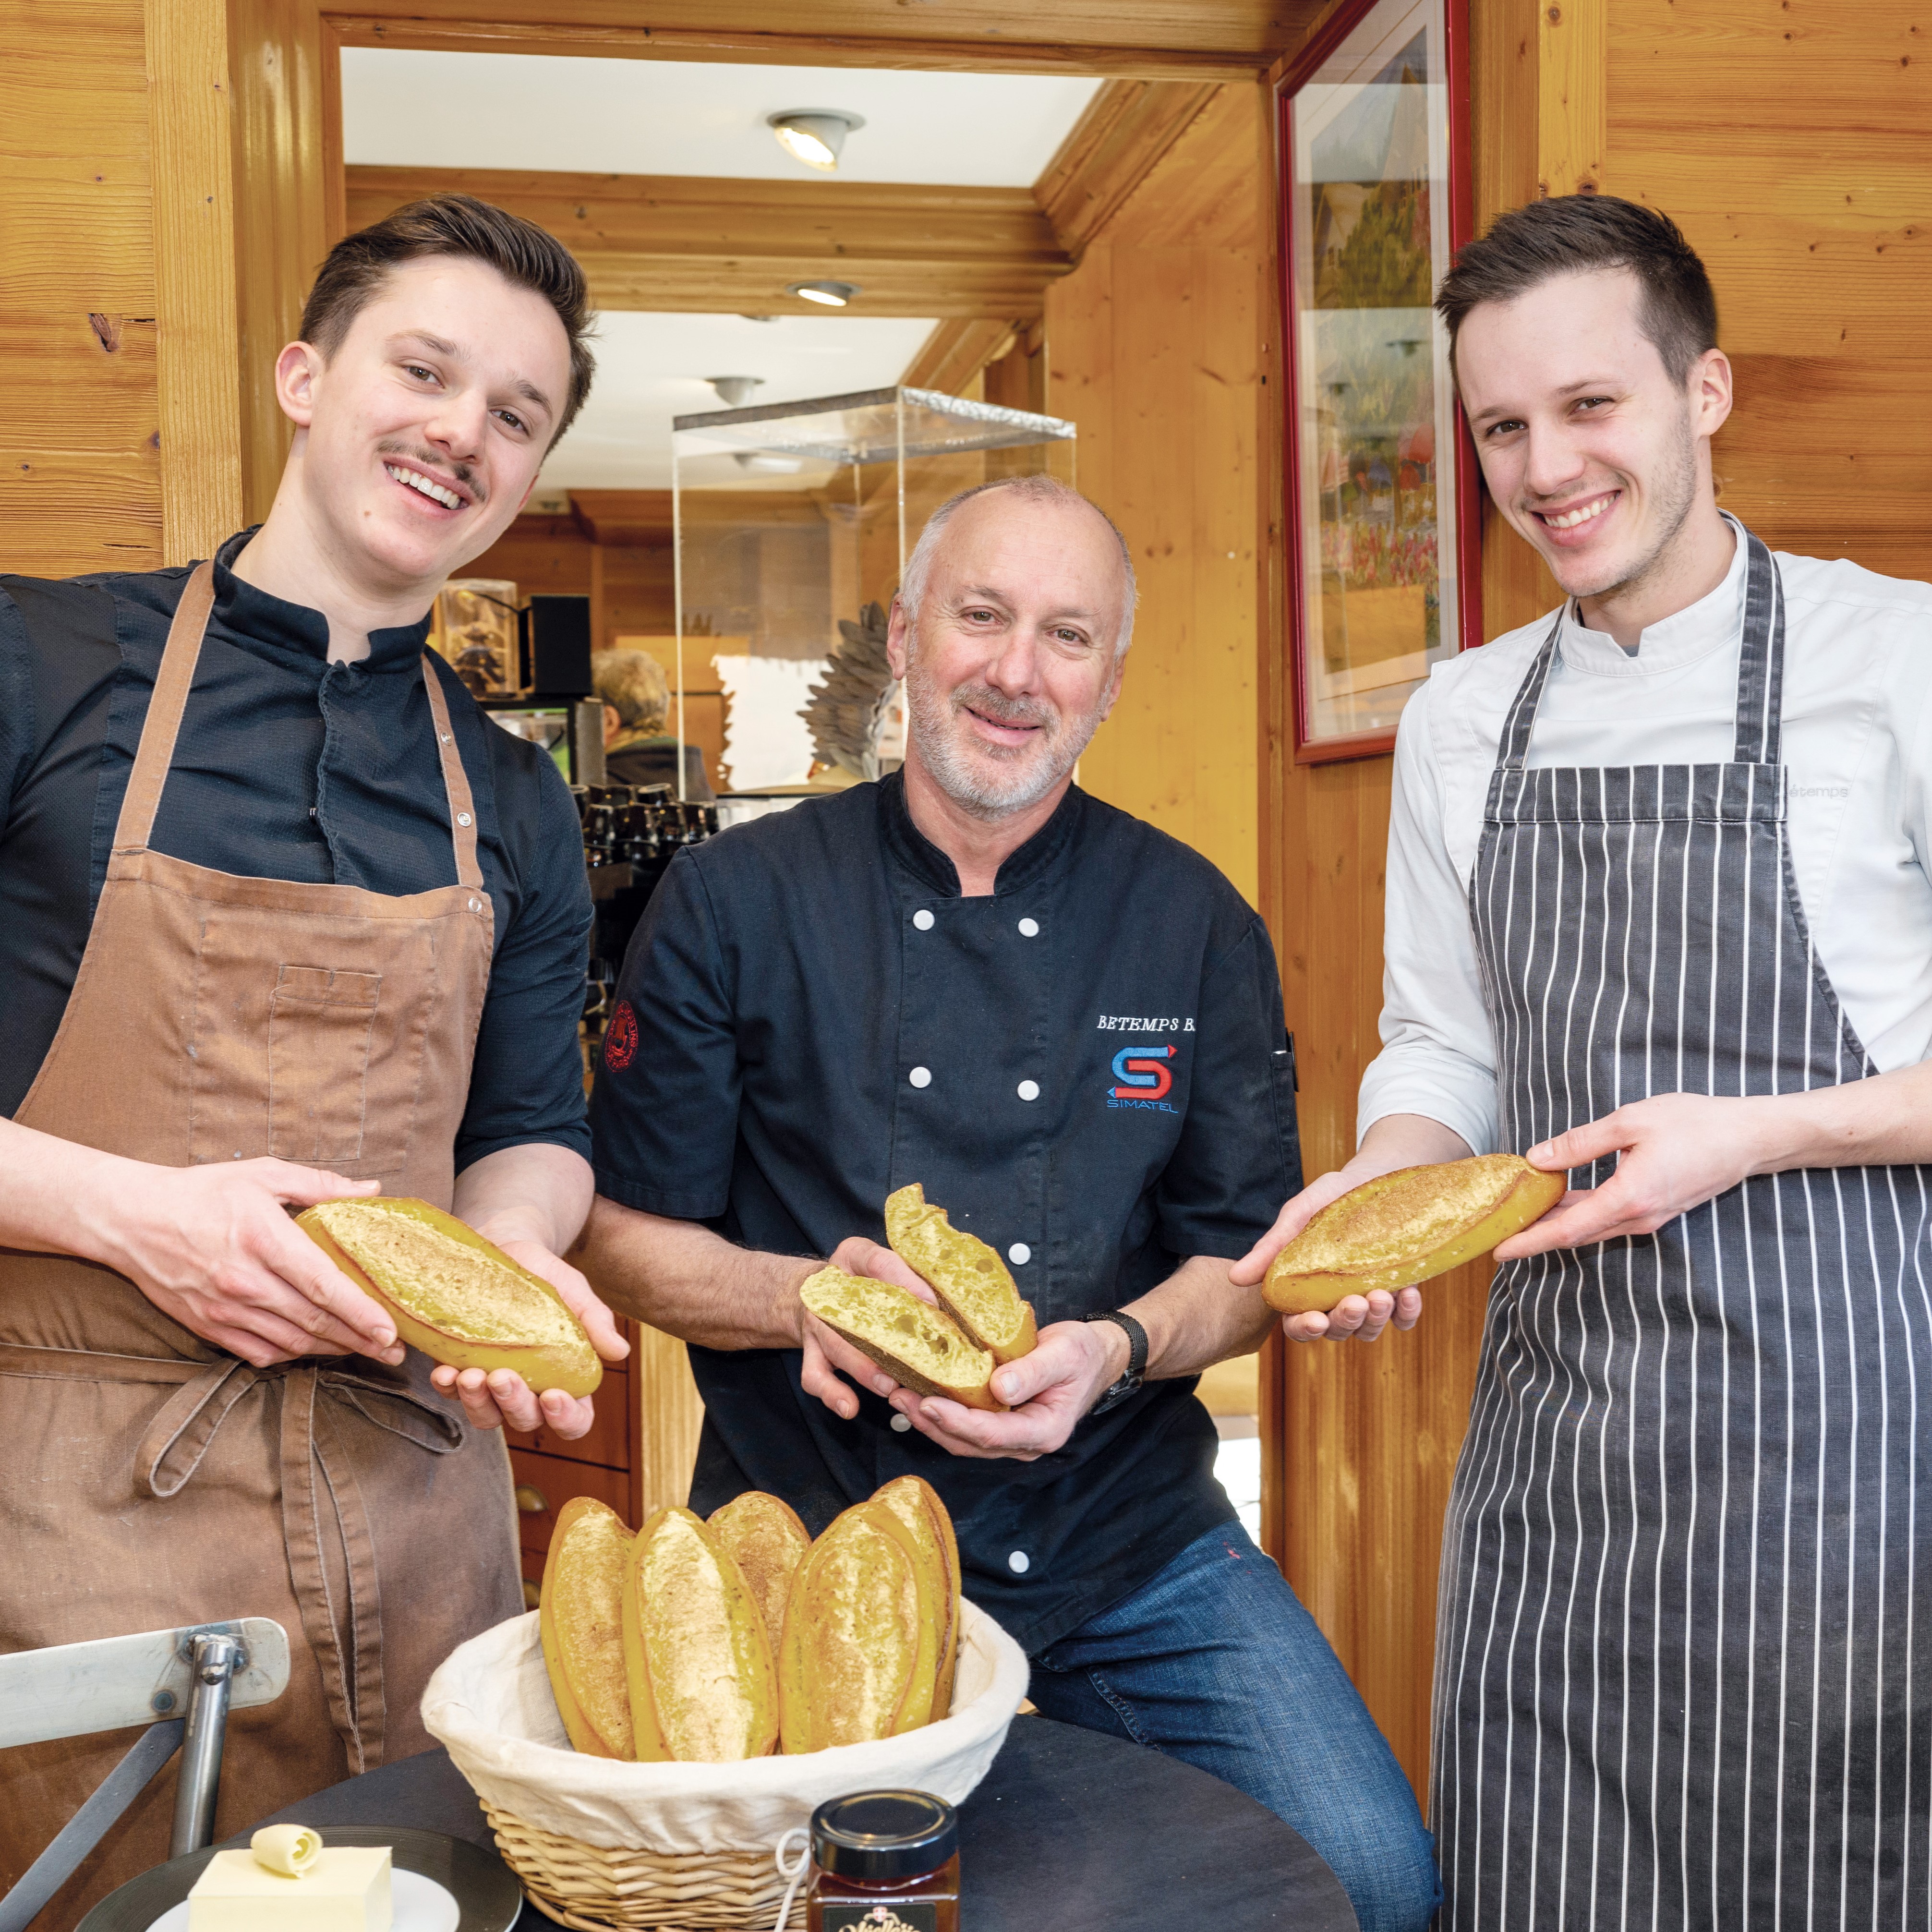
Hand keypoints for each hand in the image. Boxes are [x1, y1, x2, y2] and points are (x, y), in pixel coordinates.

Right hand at [80, 1157, 402, 1368]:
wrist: (131, 1219)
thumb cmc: (201, 1192)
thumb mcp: (262, 1174)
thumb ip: (319, 1184)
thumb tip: (371, 1189)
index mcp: (263, 1239)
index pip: (323, 1285)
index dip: (361, 1312)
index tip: (390, 1329)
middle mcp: (245, 1281)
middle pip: (314, 1322)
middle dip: (359, 1340)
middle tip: (394, 1350)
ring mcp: (224, 1309)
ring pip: (291, 1343)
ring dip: (332, 1351)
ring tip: (365, 1352)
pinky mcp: (207, 1326)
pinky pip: (259, 1352)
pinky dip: (292, 1355)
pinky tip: (315, 1350)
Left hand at [430, 1236, 629, 1436]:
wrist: (506, 1249)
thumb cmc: (547, 1276)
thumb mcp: (576, 1292)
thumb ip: (596, 1321)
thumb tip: (620, 1351)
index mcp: (567, 1379)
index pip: (574, 1419)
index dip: (565, 1419)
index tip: (553, 1396)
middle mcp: (531, 1389)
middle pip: (526, 1420)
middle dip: (514, 1405)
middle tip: (502, 1376)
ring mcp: (493, 1384)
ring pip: (486, 1417)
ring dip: (477, 1403)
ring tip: (470, 1374)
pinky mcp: (462, 1369)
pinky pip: (452, 1394)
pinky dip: (448, 1388)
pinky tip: (446, 1371)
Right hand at [796, 1236, 937, 1422]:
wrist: (816, 1290)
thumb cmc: (861, 1276)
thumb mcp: (883, 1260)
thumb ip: (910, 1271)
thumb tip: (945, 1298)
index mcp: (852, 1257)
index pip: (877, 1262)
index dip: (904, 1280)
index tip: (931, 1301)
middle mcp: (829, 1291)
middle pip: (852, 1313)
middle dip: (881, 1339)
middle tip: (910, 1358)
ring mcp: (817, 1324)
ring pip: (834, 1349)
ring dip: (862, 1370)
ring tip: (888, 1386)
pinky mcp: (811, 1352)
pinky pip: (815, 1376)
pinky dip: (832, 1394)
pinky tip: (851, 1407)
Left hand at [887, 1320, 1120, 1461]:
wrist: (1095, 1356)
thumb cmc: (1083, 1353)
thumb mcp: (1065, 1353)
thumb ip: (1034, 1370)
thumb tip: (999, 1387)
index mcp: (1044, 1430)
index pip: (993, 1433)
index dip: (957, 1420)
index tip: (927, 1401)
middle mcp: (1024, 1442)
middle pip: (970, 1442)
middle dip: (931, 1421)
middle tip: (898, 1395)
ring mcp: (1011, 1436)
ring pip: (962, 1439)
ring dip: (928, 1419)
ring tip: (898, 1394)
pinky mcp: (1000, 1423)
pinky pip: (965, 1426)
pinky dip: (939, 1412)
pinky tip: (918, 1392)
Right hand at [1230, 1168, 1422, 1345]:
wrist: (1378, 1177)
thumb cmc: (1331, 1197)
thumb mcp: (1298, 1216)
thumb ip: (1271, 1248)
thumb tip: (1234, 1278)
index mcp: (1306, 1288)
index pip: (1299, 1324)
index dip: (1305, 1330)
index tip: (1316, 1320)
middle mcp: (1336, 1299)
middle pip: (1337, 1332)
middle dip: (1345, 1322)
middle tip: (1355, 1302)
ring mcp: (1369, 1298)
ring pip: (1369, 1330)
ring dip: (1375, 1320)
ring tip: (1381, 1295)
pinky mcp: (1399, 1292)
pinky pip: (1404, 1319)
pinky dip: (1406, 1314)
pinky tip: (1407, 1293)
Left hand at [1495, 1093, 1767, 1257]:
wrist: (1748, 1138)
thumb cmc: (1694, 1123)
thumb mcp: (1630, 1122)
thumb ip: (1580, 1143)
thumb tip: (1537, 1159)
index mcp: (1630, 1197)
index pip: (1567, 1229)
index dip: (1530, 1241)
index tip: (1498, 1249)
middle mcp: (1639, 1217)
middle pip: (1575, 1235)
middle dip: (1534, 1237)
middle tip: (1496, 1234)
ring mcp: (1650, 1217)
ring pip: (1592, 1228)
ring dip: (1555, 1226)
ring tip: (1519, 1218)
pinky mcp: (1656, 1210)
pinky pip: (1608, 1219)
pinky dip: (1579, 1214)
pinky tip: (1559, 1200)